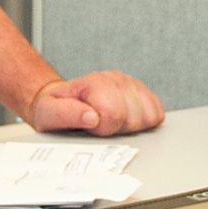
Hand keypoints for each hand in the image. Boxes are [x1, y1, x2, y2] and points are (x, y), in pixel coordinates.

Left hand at [26, 70, 163, 134]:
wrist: (61, 101)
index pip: (114, 114)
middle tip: (100, 125)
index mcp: (94, 82)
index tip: (91, 126)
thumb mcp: (49, 113)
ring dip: (131, 126)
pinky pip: (158, 112)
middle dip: (118, 129)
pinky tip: (126, 120)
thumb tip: (92, 117)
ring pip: (148, 116)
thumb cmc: (55, 109)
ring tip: (111, 121)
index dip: (102, 129)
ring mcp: (130, 84)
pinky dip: (145, 121)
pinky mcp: (142, 92)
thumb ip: (67, 114)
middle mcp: (115, 79)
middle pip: (134, 118)